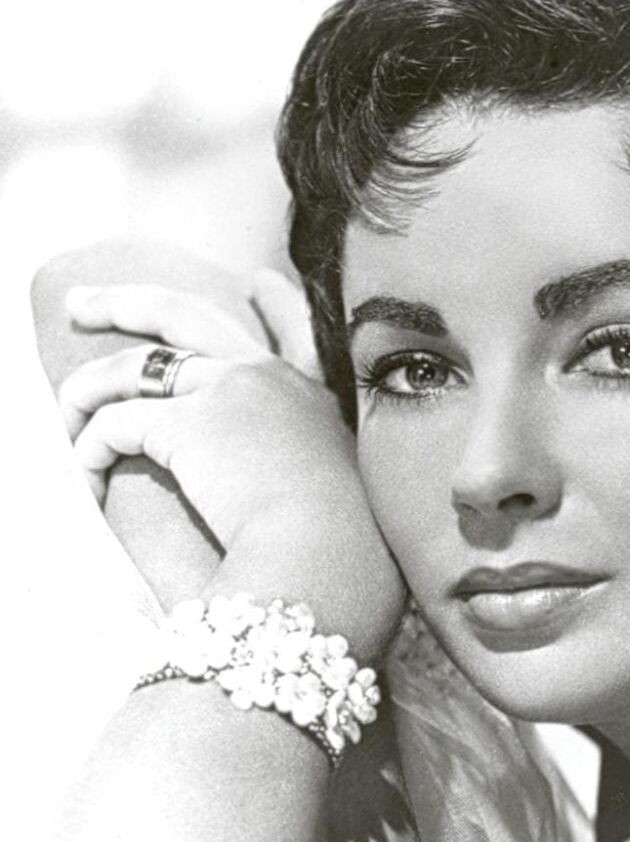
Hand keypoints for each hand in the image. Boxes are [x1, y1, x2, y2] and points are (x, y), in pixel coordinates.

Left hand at [59, 276, 404, 651]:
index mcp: (317, 400)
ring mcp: (229, 392)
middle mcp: (272, 379)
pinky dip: (91, 448)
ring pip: (135, 367)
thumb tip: (290, 497)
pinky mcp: (187, 424)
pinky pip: (116, 423)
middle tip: (84, 306)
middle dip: (125, 303)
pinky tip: (88, 476)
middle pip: (186, 315)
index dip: (279, 304)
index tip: (262, 281)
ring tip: (66, 411)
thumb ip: (322, 479)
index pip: (300, 330)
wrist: (330, 560)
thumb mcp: (350, 498)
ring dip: (87, 389)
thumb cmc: (341, 556)